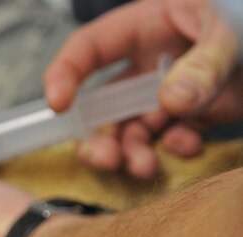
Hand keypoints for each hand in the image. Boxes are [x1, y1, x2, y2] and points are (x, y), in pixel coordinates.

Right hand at [44, 0, 242, 178]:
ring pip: (136, 126)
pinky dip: (175, 146)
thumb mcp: (233, 29)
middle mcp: (154, 59)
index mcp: (150, 24)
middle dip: (102, 135)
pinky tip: (187, 148)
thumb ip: (205, 65)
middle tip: (106, 160)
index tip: (57, 106)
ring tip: (144, 168)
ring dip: (134, 150)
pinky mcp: (198, 110)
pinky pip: (172, 134)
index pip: (90, 49)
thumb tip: (171, 102)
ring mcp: (175, 87)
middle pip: (106, 103)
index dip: (64, 75)